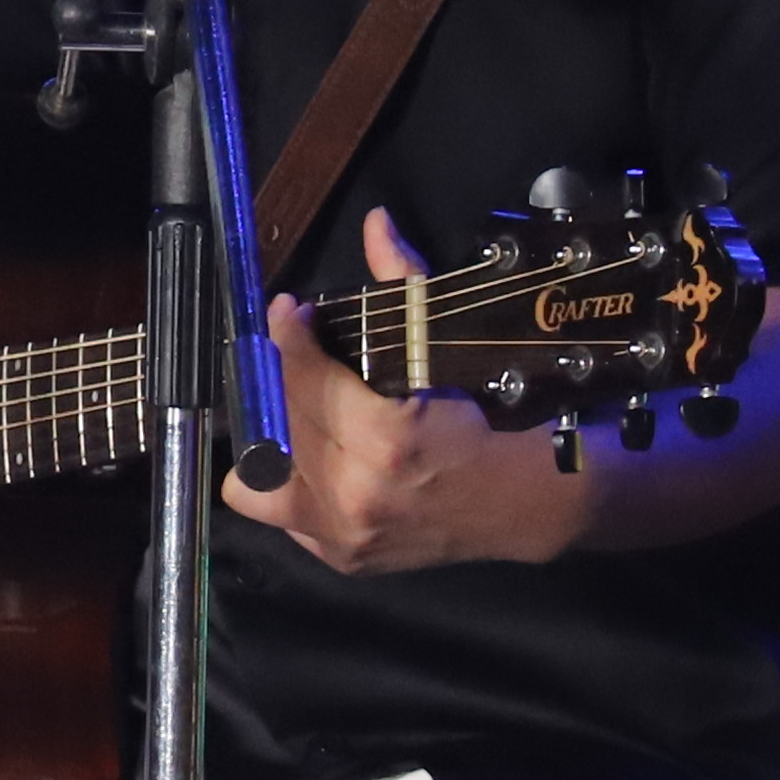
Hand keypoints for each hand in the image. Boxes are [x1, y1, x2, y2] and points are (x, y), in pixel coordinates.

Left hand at [224, 206, 589, 575]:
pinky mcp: (338, 556)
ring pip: (261, 470)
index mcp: (387, 439)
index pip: (306, 377)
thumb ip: (402, 284)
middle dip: (280, 375)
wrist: (517, 504)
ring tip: (296, 408)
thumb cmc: (477, 423)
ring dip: (273, 431)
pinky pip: (275, 512)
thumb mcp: (441, 350)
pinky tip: (308, 454)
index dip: (288, 335)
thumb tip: (375, 222)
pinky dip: (283, 480)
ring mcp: (344, 532)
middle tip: (292, 354)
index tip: (288, 313)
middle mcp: (357, 492)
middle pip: (282, 419)